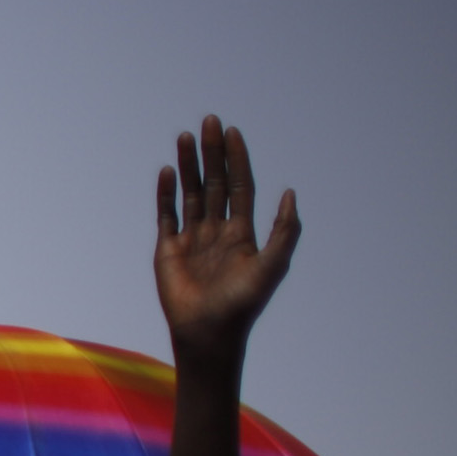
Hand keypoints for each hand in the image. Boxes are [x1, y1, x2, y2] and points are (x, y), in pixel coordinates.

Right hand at [155, 115, 298, 372]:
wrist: (209, 333)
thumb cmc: (243, 303)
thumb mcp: (274, 265)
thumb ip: (286, 230)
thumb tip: (290, 193)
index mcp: (243, 232)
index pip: (240, 186)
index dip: (237, 159)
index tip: (232, 133)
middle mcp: (217, 231)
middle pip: (214, 183)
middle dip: (212, 153)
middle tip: (208, 122)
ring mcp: (191, 239)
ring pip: (191, 194)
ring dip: (189, 165)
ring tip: (185, 138)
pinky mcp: (167, 251)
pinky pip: (167, 216)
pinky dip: (166, 194)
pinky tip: (168, 172)